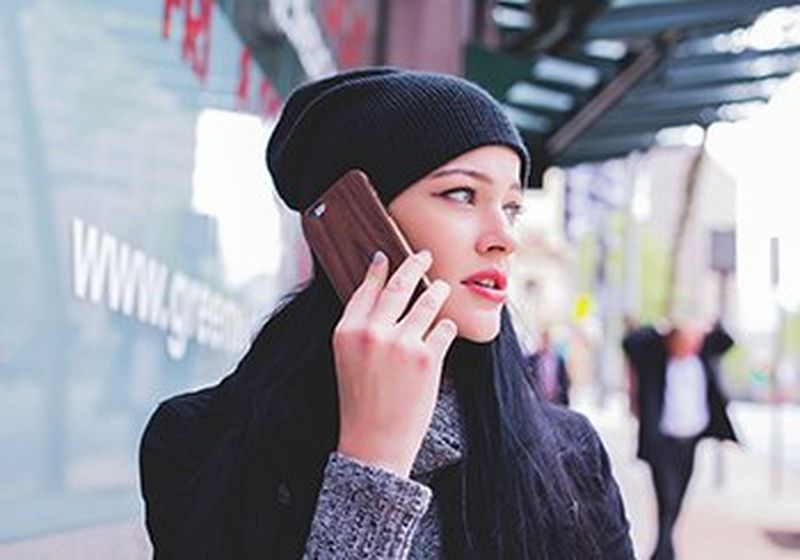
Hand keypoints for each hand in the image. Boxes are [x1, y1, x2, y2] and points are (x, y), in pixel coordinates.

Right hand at [333, 250, 456, 477]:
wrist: (374, 442)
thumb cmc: (361, 400)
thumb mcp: (347, 358)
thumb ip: (360, 326)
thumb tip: (380, 289)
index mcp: (347, 331)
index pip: (366, 288)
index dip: (378, 268)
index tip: (387, 256)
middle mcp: (372, 332)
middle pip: (400, 284)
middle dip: (415, 264)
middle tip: (425, 255)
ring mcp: (401, 343)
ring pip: (428, 301)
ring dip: (437, 291)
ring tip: (442, 288)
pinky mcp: (427, 357)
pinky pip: (444, 328)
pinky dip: (446, 327)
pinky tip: (442, 330)